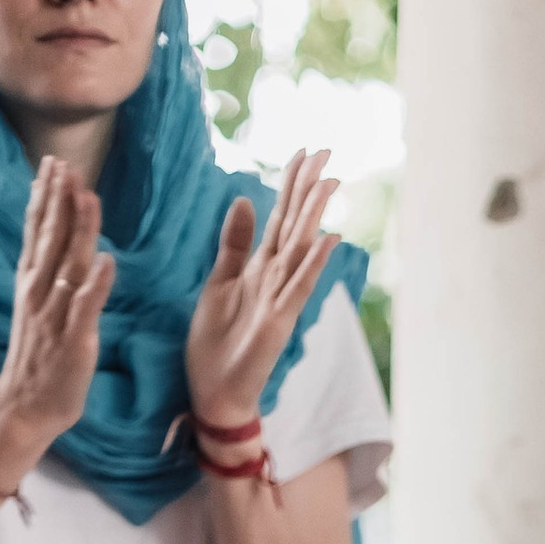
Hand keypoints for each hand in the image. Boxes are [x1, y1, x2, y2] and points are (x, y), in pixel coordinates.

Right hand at [0, 155, 111, 484]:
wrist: (24, 405)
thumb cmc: (37, 356)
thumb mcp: (37, 306)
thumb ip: (47, 273)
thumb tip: (61, 241)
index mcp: (31, 281)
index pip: (37, 230)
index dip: (44, 195)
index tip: (51, 163)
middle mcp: (39, 292)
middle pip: (49, 237)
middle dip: (58, 199)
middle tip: (65, 163)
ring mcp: (54, 315)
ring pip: (67, 264)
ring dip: (76, 229)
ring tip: (86, 194)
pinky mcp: (73, 341)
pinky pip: (85, 309)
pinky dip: (95, 285)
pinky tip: (105, 260)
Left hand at [185, 147, 337, 430]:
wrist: (214, 392)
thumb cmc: (215, 345)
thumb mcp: (218, 282)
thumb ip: (232, 244)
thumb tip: (243, 198)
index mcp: (258, 268)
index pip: (279, 218)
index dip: (290, 185)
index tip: (303, 153)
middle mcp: (274, 278)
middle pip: (294, 224)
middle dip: (308, 188)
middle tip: (325, 151)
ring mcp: (280, 298)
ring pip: (300, 247)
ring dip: (314, 214)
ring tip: (329, 181)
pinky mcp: (279, 321)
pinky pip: (299, 286)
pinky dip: (314, 263)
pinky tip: (328, 238)